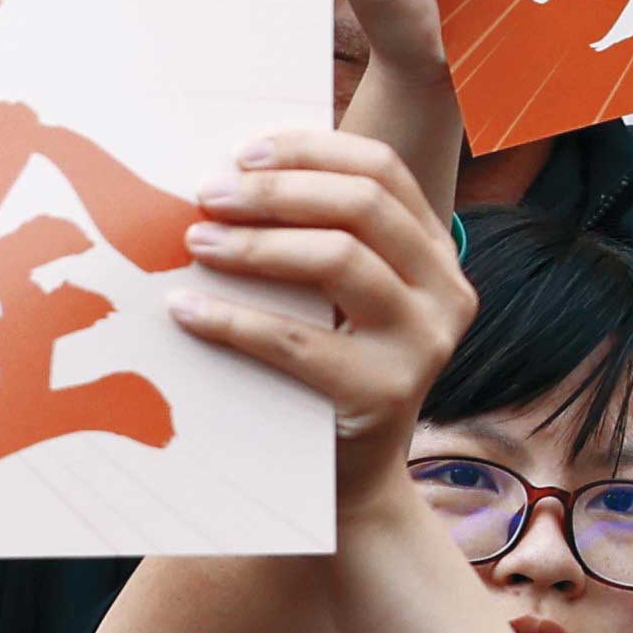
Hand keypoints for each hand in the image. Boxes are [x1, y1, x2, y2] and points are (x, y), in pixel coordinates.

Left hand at [184, 132, 473, 469]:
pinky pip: (299, 341)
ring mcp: (424, 341)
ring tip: (196, 241)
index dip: (312, 150)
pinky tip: (187, 309)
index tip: (242, 152)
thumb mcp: (338, 301)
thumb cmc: (323, 375)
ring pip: (341, 258)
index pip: (384, 169)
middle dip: (278, 190)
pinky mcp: (386, 392)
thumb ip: (317, 240)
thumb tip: (232, 175)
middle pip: (364, 204)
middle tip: (209, 195)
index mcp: (435, 252)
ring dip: (257, 243)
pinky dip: (235, 319)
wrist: (345, 483)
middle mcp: (446, 289)